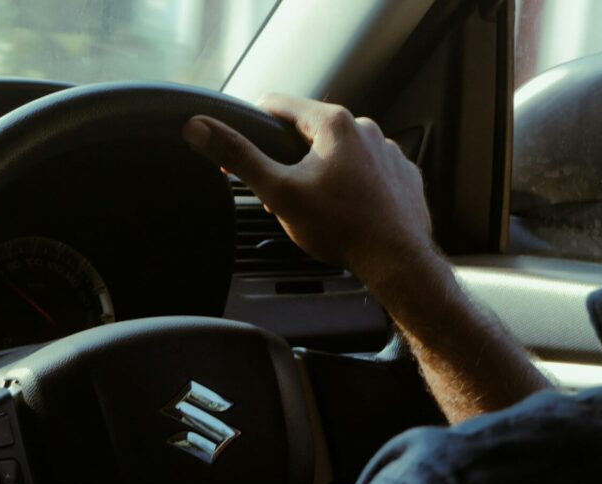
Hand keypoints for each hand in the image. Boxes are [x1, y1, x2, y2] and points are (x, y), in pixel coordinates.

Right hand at [182, 94, 433, 285]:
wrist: (397, 261)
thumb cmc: (342, 227)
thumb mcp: (278, 191)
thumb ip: (238, 157)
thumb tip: (199, 128)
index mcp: (334, 123)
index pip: (277, 105)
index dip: (251, 126)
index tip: (241, 151)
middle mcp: (366, 129)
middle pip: (309, 132)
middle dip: (289, 159)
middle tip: (281, 193)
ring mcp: (388, 151)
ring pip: (340, 152)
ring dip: (322, 172)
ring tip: (316, 208)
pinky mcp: (402, 175)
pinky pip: (367, 171)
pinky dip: (352, 185)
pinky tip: (345, 211)